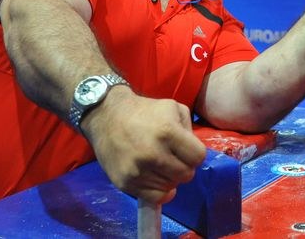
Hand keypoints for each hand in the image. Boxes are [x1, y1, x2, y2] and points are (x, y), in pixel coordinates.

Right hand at [82, 87, 206, 204]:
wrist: (107, 116)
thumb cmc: (144, 111)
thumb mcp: (173, 107)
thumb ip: (189, 129)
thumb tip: (195, 153)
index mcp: (168, 132)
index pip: (198, 157)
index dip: (195, 153)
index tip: (186, 149)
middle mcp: (153, 154)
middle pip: (186, 175)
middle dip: (184, 166)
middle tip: (173, 158)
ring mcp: (138, 171)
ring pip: (171, 187)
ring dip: (170, 177)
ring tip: (160, 164)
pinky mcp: (125, 183)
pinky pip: (155, 198)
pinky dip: (160, 191)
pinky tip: (155, 178)